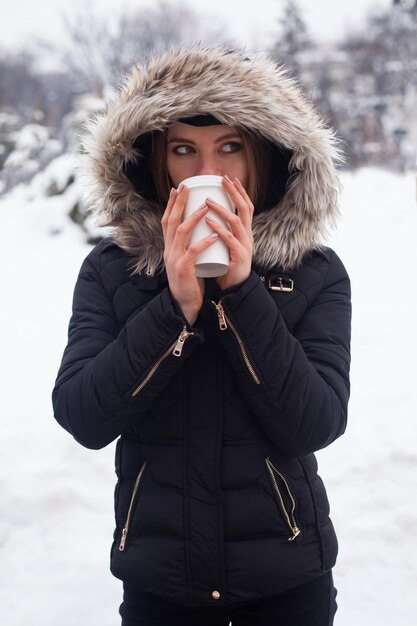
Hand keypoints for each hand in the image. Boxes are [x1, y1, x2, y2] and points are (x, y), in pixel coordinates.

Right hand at [161, 185, 218, 324]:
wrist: (183, 305)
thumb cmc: (189, 281)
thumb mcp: (185, 260)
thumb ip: (188, 246)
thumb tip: (199, 230)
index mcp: (169, 247)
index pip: (167, 221)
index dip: (172, 204)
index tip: (178, 188)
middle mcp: (168, 250)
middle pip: (171, 221)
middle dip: (178, 203)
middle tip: (187, 187)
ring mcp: (174, 259)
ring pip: (181, 233)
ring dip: (193, 217)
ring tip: (206, 206)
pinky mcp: (183, 270)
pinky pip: (193, 252)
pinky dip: (203, 243)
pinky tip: (213, 236)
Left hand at [204, 176, 253, 290]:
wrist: (234, 288)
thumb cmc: (227, 266)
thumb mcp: (226, 245)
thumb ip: (221, 232)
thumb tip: (206, 216)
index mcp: (244, 232)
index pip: (245, 207)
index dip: (239, 192)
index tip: (229, 179)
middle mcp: (247, 236)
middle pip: (245, 209)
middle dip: (235, 192)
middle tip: (223, 180)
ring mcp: (245, 246)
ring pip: (236, 222)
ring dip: (222, 209)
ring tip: (207, 200)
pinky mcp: (239, 256)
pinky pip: (229, 239)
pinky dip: (218, 229)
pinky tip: (208, 221)